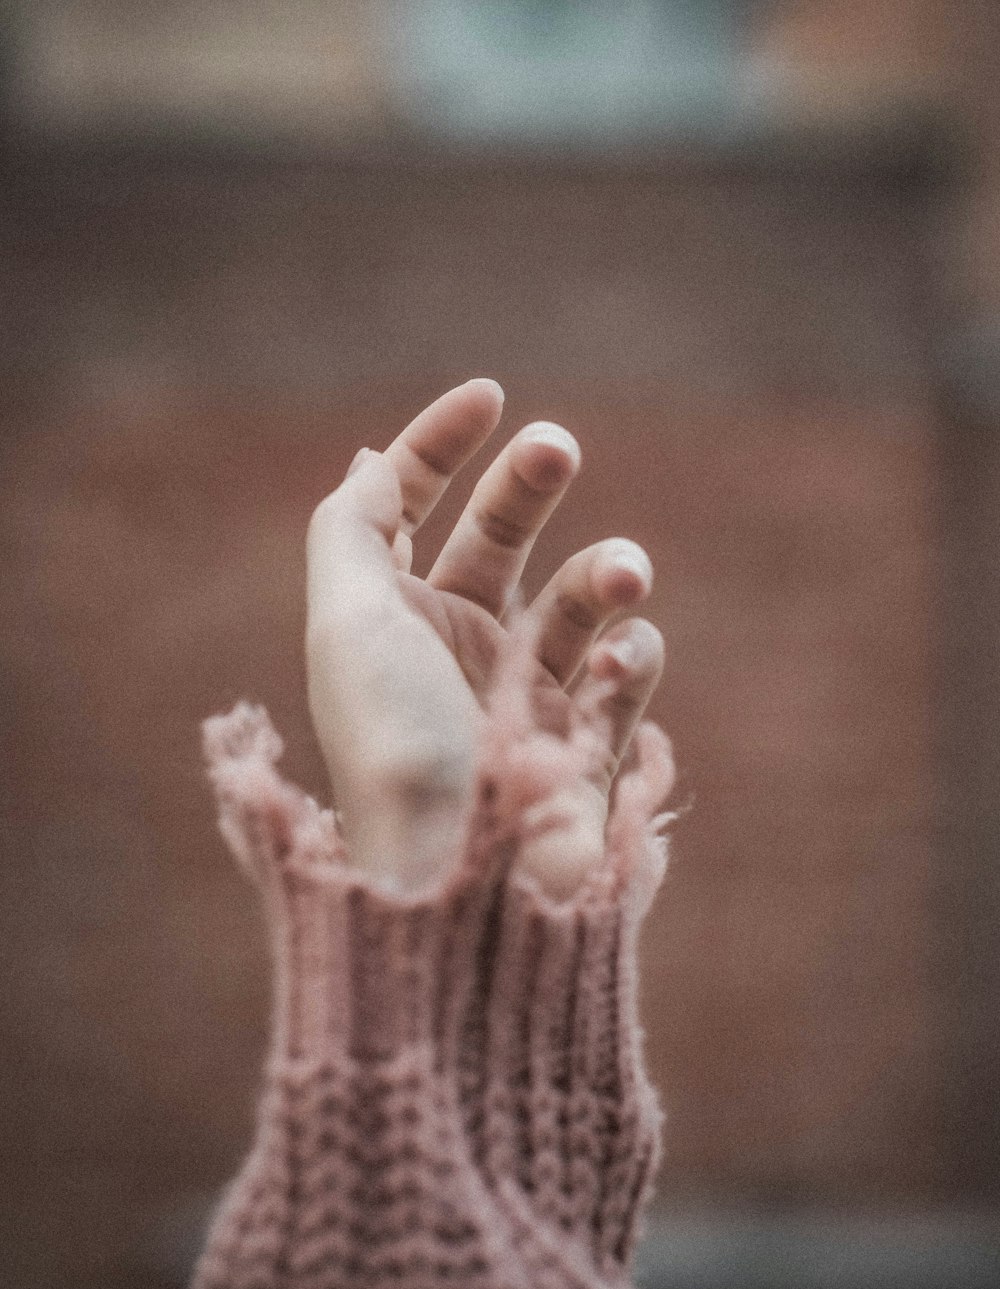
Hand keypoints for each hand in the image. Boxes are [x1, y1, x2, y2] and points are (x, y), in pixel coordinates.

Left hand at [306, 379, 663, 898]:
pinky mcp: (587, 743)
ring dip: (604, 573)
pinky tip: (611, 678)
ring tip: (620, 576)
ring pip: (581, 598)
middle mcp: (453, 649)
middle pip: (501, 535)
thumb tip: (373, 457)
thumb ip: (354, 526)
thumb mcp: (347, 620)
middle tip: (556, 447)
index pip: (410, 508)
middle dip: (530, 484)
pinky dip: (629, 660)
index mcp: (389, 617)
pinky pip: (627, 673)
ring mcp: (526, 695)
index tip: (490, 397)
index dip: (440, 447)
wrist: (463, 878)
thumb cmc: (397, 744)